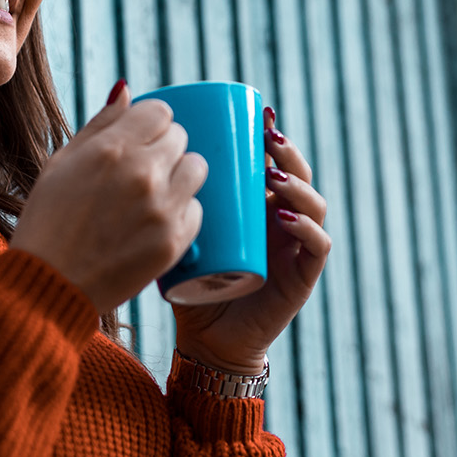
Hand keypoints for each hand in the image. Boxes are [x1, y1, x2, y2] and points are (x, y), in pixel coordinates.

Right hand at [12, 82, 208, 313]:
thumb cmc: (47, 221)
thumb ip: (99, 124)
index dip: (150, 124)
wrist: (48, 285)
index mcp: (111, 149)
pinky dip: (180, 212)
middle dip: (163, 148)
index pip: (161, 112)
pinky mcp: (174, 242)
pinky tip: (154, 222)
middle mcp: (142, 174)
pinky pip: (197, 210)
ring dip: (180, 175)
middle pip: (180, 137)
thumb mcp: (60, 163)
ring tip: (155, 193)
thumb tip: (127, 90)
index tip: (140, 138)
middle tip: (142, 170)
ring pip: (197, 169)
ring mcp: (161, 209)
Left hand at [172, 106, 330, 375]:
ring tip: (273, 176)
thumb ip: (163, 198)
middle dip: (288, 153)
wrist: (206, 340)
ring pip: (313, 204)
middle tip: (267, 137)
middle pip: (298, 175)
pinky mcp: (303, 276)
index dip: (272, 138)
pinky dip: (306, 228)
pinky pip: (317, 245)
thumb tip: (138, 154)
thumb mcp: (176, 231)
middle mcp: (284, 221)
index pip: (276, 163)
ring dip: (298, 185)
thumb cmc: (189, 282)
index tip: (256, 116)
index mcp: (260, 206)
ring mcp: (297, 247)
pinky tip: (285, 217)